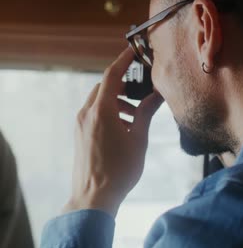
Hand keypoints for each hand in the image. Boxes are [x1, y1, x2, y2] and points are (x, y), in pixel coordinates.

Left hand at [62, 47, 163, 217]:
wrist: (93, 198)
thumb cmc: (119, 170)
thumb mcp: (138, 139)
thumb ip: (146, 112)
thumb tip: (158, 95)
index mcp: (101, 111)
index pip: (112, 75)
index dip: (124, 60)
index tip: (133, 50)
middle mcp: (87, 113)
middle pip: (105, 86)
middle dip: (123, 85)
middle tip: (141, 92)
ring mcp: (81, 123)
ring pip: (99, 100)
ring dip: (117, 100)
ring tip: (135, 116)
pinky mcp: (80, 133)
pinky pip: (94, 112)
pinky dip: (109, 111)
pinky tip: (123, 128)